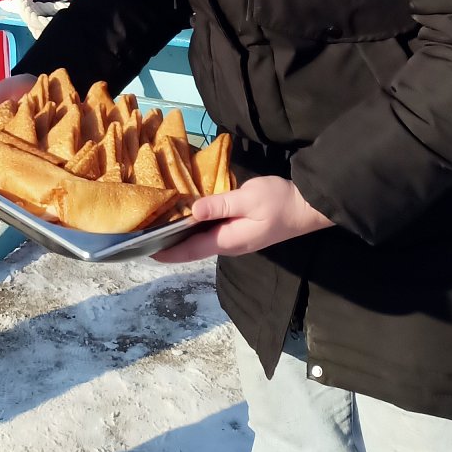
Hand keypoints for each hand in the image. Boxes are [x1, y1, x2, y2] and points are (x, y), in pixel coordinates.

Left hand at [151, 175, 333, 262]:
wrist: (307, 207)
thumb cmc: (279, 202)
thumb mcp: (248, 199)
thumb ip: (219, 205)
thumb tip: (192, 211)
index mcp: (227, 240)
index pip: (190, 251)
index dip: (166, 252)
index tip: (144, 250)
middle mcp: (228, 244)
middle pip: (193, 247)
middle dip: (169, 244)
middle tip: (144, 234)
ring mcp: (235, 239)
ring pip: (201, 240)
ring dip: (181, 235)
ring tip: (158, 225)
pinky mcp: (240, 230)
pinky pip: (211, 232)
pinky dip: (195, 227)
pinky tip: (186, 216)